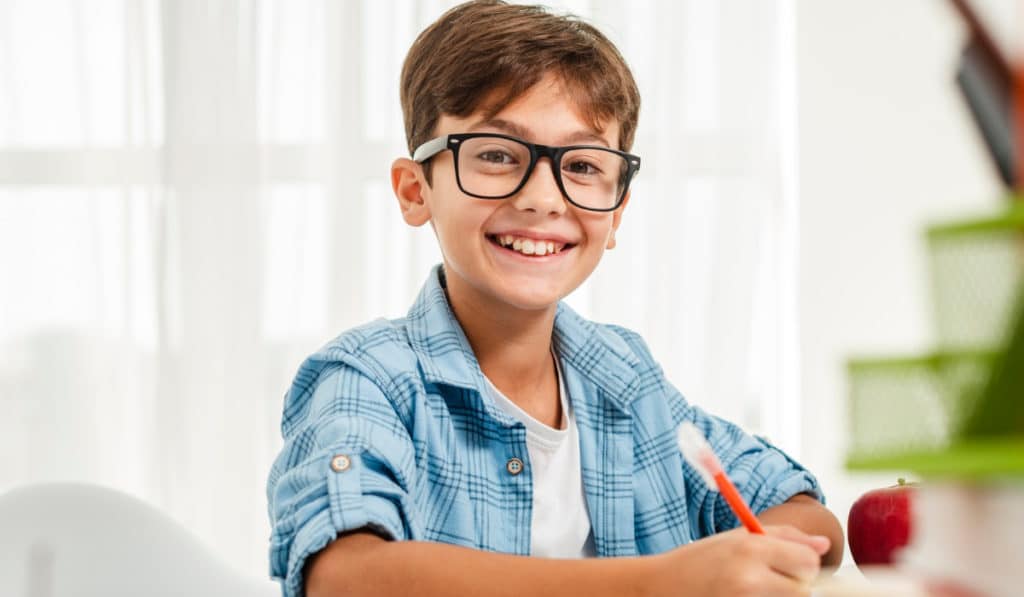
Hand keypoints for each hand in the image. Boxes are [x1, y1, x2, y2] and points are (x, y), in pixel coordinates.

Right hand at [647, 525, 829, 596]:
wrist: (660, 587)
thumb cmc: (700, 560)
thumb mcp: (737, 538)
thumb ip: (783, 537)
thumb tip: (824, 544)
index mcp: (749, 550)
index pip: (808, 561)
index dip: (805, 562)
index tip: (791, 561)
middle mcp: (749, 578)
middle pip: (804, 588)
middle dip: (796, 582)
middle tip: (772, 577)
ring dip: (782, 595)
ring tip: (756, 588)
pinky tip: (746, 596)